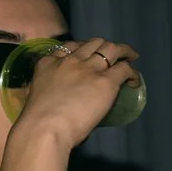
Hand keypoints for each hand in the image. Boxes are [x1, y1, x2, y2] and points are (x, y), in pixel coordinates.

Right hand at [12, 37, 138, 147]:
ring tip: (131, 58)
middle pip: (93, 43)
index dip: (82, 50)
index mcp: (49, 63)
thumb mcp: (38, 94)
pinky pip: (124, 69)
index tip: (88, 57)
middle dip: (104, 47)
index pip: (69, 47)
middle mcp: (70, 61)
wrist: (45, 127)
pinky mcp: (105, 81)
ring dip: (123, 51)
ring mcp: (89, 69)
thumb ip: (51, 88)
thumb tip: (63, 98)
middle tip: (114, 55)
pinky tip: (133, 81)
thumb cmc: (38, 120)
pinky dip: (132, 73)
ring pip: (111, 49)